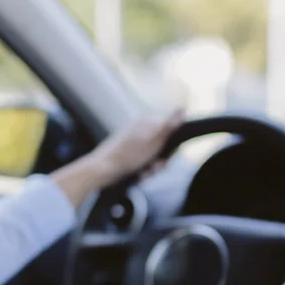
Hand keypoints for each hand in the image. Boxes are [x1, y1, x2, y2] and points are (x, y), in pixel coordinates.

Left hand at [51, 110, 182, 207]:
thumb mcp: (153, 141)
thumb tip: (182, 109)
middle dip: (160, 162)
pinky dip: (142, 171)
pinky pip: (142, 164)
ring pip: (153, 158)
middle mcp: (140, 131)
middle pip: (162, 147)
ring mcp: (133, 143)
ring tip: (142, 173)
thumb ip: (169, 126)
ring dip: (151, 169)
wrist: (102, 170)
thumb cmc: (128, 155)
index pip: (171, 132)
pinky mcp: (128, 156)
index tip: (167, 158)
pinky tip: (137, 175)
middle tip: (153, 168)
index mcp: (146, 123)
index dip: (171, 148)